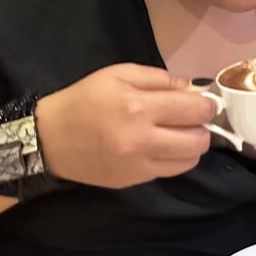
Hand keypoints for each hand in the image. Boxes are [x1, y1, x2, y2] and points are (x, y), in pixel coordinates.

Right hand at [35, 63, 215, 188]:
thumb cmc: (85, 99)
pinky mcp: (133, 181)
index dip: (207, 105)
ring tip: (179, 133)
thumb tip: (194, 89)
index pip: (194, 110)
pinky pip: (170, 172)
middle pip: (199, 140)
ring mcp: (138, 165)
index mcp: (138, 107)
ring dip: (192, 146)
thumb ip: (161, 79)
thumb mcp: (119, 74)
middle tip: (192, 119)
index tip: (205, 101)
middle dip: (203, 127)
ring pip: (189, 160)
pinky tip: (162, 146)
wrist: (49, 138)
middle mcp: (142, 140)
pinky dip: (175, 159)